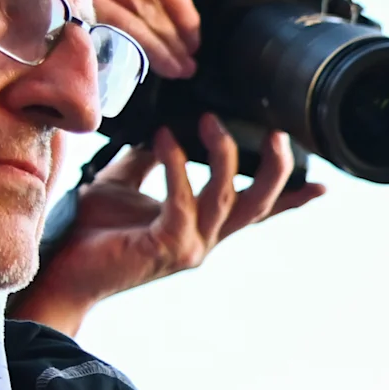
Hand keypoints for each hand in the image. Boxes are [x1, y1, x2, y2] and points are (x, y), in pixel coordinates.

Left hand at [10, 119, 324, 334]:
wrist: (65, 268)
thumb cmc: (92, 231)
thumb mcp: (122, 184)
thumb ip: (146, 160)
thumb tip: (162, 128)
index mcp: (202, 227)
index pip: (255, 212)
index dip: (291, 200)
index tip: (322, 185)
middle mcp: (205, 240)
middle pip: (258, 204)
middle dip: (274, 168)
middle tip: (276, 133)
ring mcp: (191, 246)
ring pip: (228, 198)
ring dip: (222, 155)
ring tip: (208, 121)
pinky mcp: (168, 246)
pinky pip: (183, 199)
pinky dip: (177, 166)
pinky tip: (164, 139)